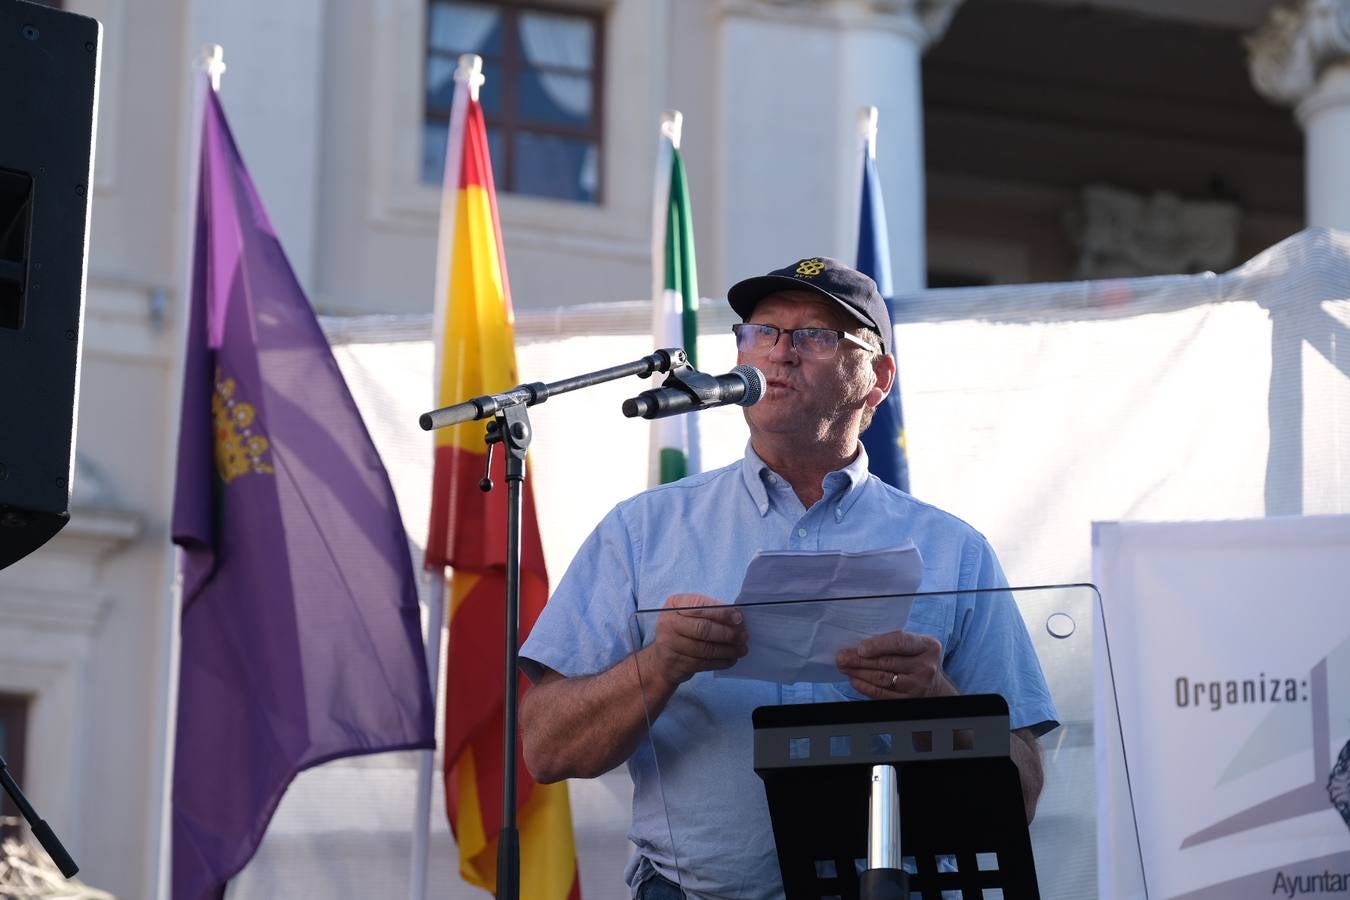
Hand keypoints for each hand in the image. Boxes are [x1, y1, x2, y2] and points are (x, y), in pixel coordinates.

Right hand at [644, 593, 747, 687]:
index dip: (721, 612)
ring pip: (705, 649)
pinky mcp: (676, 663)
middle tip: (744, 636)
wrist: (660, 660)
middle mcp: (668, 623)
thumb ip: (708, 612)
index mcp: (673, 605)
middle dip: (727, 633)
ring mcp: (670, 645)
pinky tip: (731, 659)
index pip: (700, 606)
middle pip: (703, 629)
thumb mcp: (688, 614)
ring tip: (742, 649)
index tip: (739, 618)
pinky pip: (704, 663)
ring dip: (728, 650)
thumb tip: (737, 616)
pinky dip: (721, 662)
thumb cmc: (681, 631)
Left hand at [835, 630, 953, 699]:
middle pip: (887, 663)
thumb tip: (861, 643)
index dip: (878, 645)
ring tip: (844, 667)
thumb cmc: (919, 659)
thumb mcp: (916, 645)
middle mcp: (925, 667)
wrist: (937, 687)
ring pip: (882, 679)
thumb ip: (894, 641)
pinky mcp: (909, 701)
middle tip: (842, 657)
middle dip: (860, 660)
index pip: (901, 642)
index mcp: (927, 646)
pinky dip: (865, 687)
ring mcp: (918, 686)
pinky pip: (882, 694)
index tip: (860, 648)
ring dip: (858, 673)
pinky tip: (854, 680)